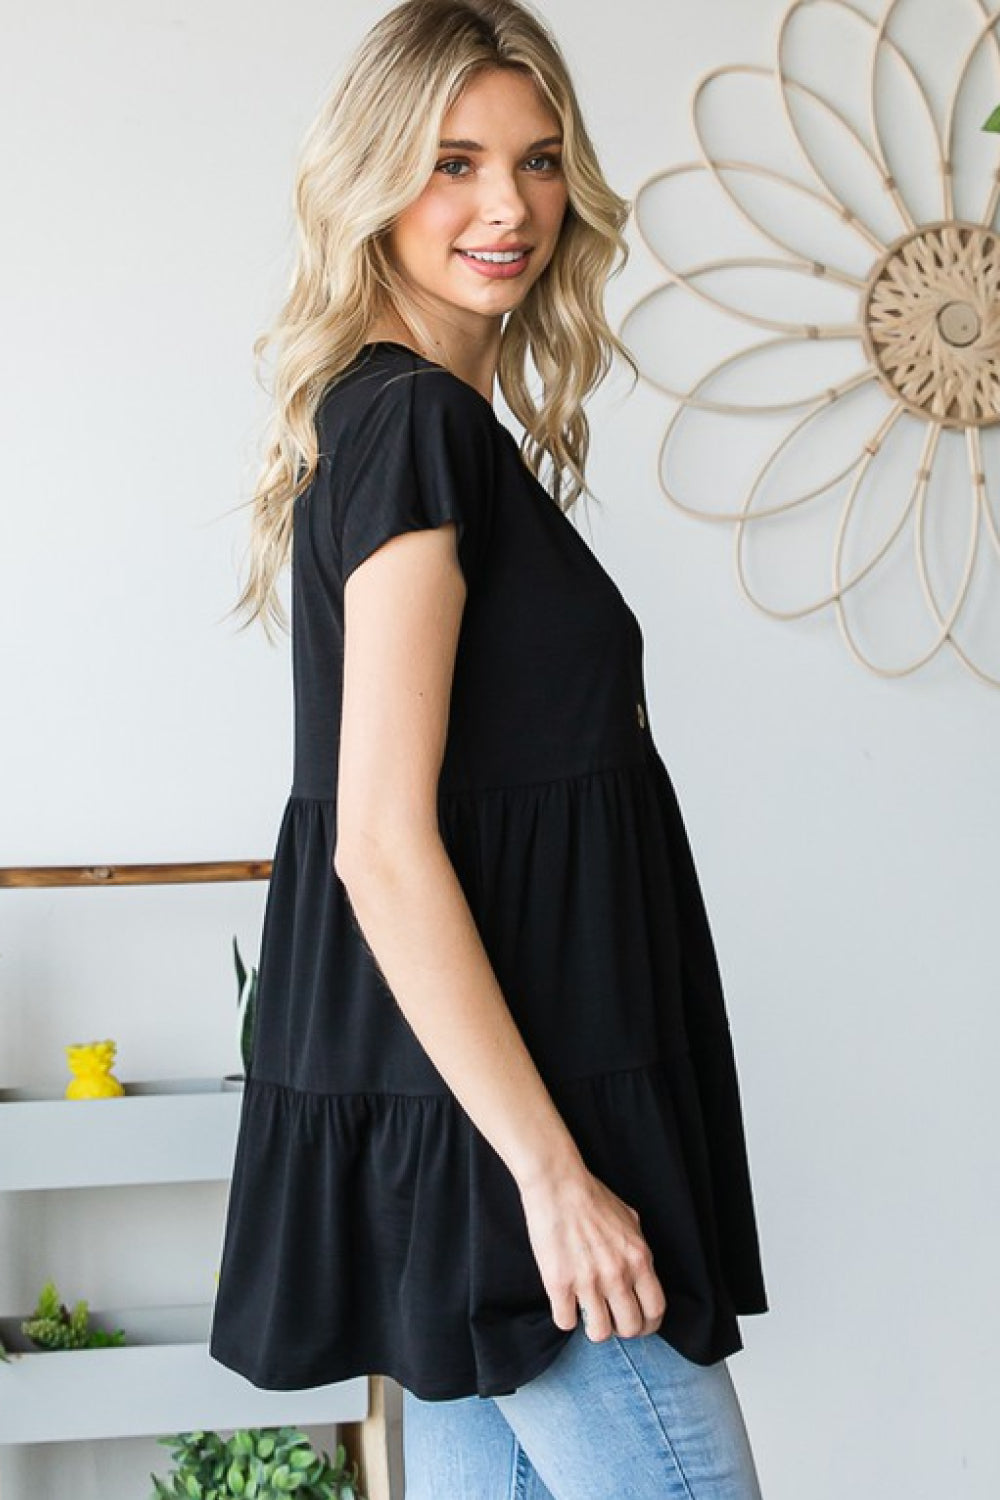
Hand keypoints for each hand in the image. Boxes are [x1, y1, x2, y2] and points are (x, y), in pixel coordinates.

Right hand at [519, 1165, 666, 1341]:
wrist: (558, 1184)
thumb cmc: (592, 1197)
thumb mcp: (630, 1220)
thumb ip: (638, 1250)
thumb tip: (640, 1272)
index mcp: (639, 1258)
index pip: (656, 1310)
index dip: (648, 1324)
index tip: (637, 1323)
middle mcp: (618, 1275)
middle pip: (630, 1328)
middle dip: (620, 1328)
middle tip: (609, 1317)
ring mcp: (588, 1281)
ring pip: (599, 1332)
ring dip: (592, 1326)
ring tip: (585, 1310)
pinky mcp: (559, 1284)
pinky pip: (566, 1322)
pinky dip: (565, 1316)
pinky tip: (564, 1300)